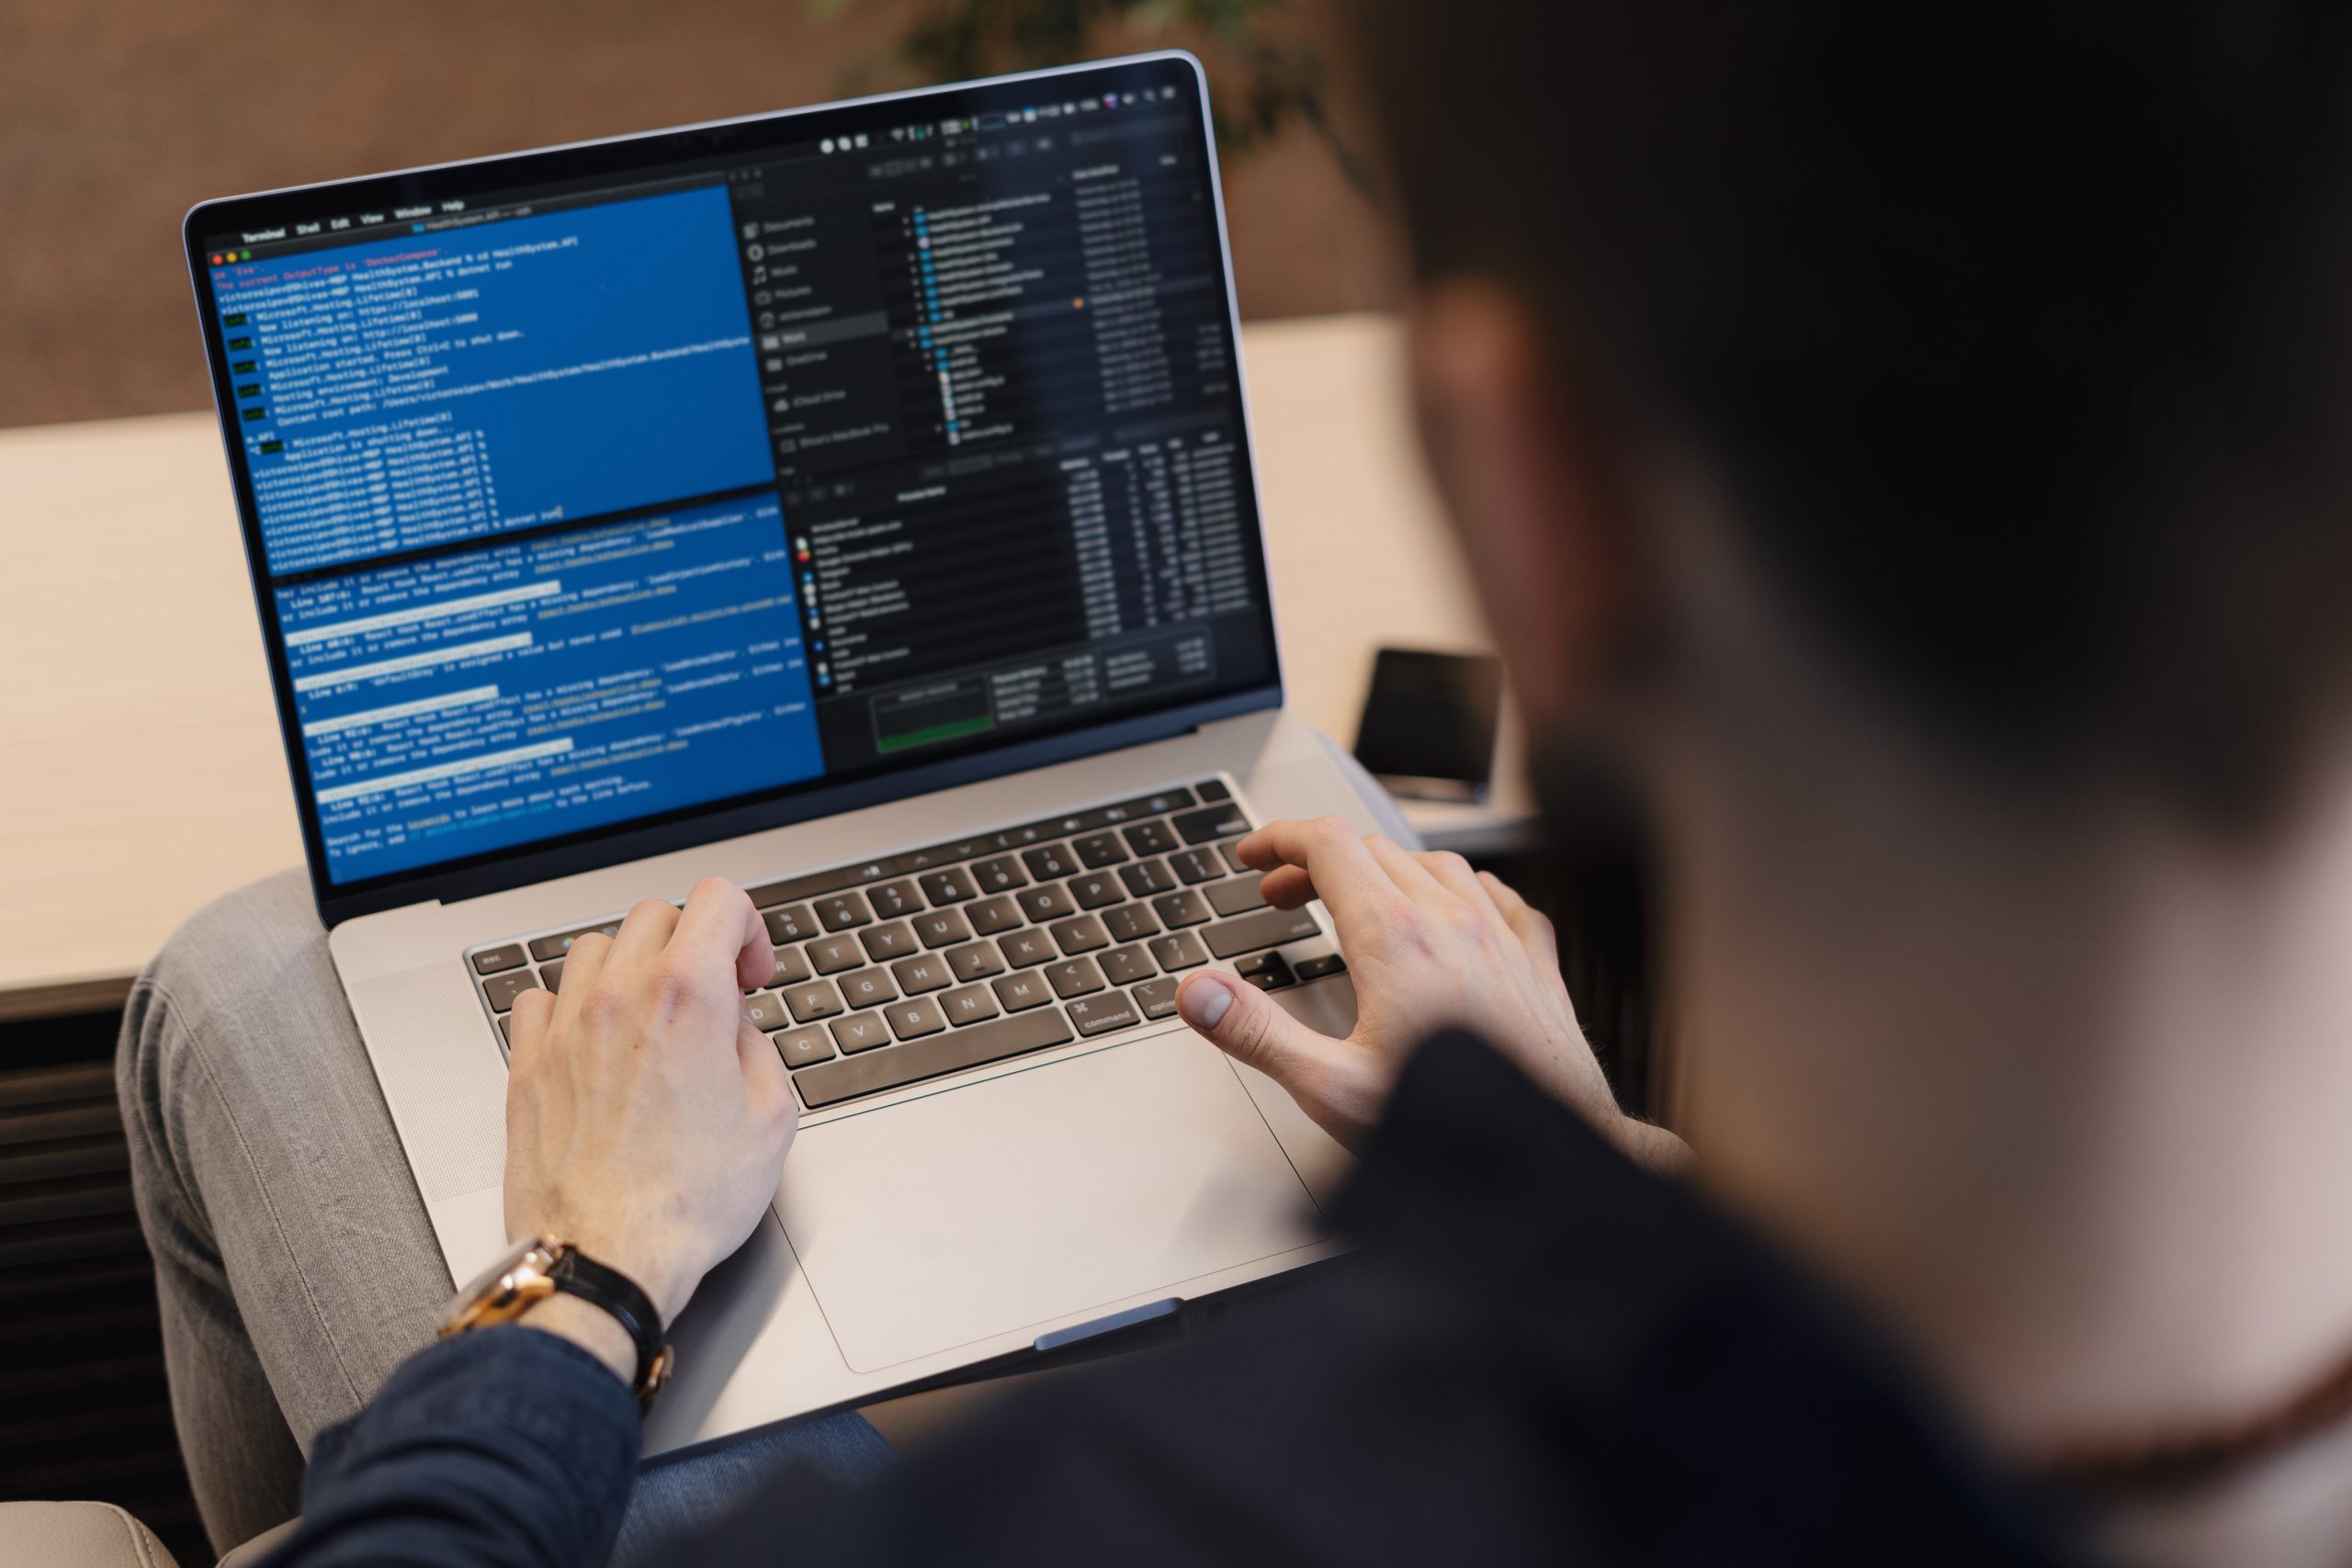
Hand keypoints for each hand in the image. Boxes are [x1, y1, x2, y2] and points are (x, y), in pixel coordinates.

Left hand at [503, 878, 796, 1332]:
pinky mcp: (527, 1066)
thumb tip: (737, 1031)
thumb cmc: (685, 1203)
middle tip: (712, 995)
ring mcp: (566, 1028)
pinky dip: (570, 1006)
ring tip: (652, 1016)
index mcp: (688, 996)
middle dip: (693, 945)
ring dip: (630, 969)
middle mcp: (620, 997)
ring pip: (595, 948)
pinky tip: (595, 1040)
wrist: (609, 1257)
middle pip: (656, 915)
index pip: (719, 899)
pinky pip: (539, 998)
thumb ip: (759, 1048)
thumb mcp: (772, 1119)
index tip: (750, 972)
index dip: (749, 929)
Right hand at [1175, 818, 1686, 1168]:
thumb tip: (1199, 992)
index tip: (1253, 854)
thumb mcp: (1334, 1089)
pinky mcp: (1537, 965)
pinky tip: (1455, 907)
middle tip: (1282, 897)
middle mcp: (1452, 923)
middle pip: (1373, 851)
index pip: (1327, 846)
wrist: (1552, 1156)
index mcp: (1396, 940)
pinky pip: (1499, 895)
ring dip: (1384, 869)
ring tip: (1355, 898)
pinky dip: (1459, 888)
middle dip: (1316, 862)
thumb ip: (1259, 1033)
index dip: (1280, 839)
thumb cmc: (1454, 1133)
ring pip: (1435, 864)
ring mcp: (1501, 938)